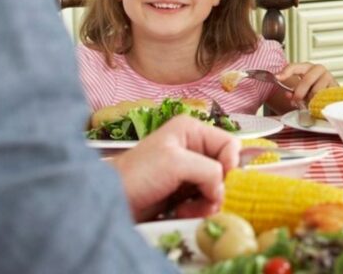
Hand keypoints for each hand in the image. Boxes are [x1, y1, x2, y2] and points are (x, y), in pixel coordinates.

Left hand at [108, 115, 238, 221]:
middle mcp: (193, 148)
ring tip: (190, 209)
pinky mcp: (183, 192)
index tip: (221, 181)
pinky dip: (199, 209)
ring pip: (218, 187)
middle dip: (219, 187)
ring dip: (209, 201)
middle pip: (226, 167)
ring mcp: (189, 171)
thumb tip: (223, 189)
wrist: (111, 202)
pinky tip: (183, 213)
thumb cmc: (137, 174)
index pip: (230, 143)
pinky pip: (205, 200)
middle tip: (208, 200)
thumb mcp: (176, 163)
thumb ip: (208, 170)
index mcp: (192, 130)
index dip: (231, 163)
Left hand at [277, 61, 336, 105]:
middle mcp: (318, 69)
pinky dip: (319, 103)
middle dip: (300, 93)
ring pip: (316, 90)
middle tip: (297, 101)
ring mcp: (329, 77)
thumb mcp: (302, 91)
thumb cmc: (315, 92)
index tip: (277, 78)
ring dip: (311, 100)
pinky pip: (325, 97)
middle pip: (306, 80)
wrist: (332, 96)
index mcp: (307, 67)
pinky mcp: (336, 86)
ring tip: (310, 103)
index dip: (286, 72)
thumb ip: (293, 93)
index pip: (295, 67)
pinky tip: (318, 104)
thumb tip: (289, 95)